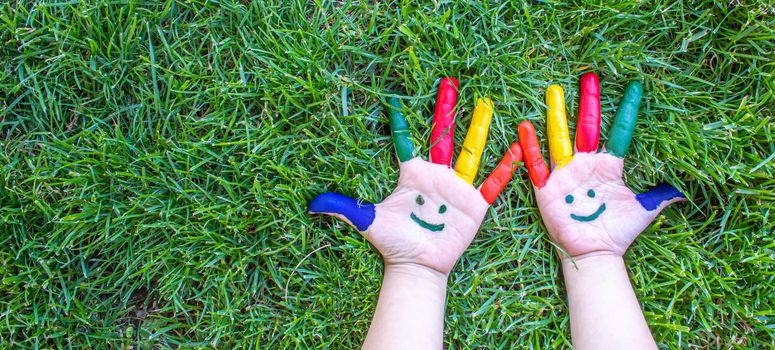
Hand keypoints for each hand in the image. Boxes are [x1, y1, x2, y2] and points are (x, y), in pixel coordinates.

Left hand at [309, 78, 521, 274]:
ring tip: (486, 104)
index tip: (393, 98)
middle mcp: (435, 174)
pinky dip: (504, 167)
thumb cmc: (393, 242)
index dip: (400, 121)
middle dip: (446, 109)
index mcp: (411, 173)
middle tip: (449, 83)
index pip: (405, 140)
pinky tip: (517, 148)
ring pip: (469, 150)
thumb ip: (344, 208)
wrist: (417, 265)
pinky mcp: (474, 202)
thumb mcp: (367, 221)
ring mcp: (456, 186)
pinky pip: (492, 181)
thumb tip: (312, 205)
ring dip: (478, 128)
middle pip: (442, 134)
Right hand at [518, 73, 685, 257]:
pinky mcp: (547, 187)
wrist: (595, 252)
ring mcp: (566, 173)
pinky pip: (536, 164)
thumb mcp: (645, 210)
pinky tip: (524, 127)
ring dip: (557, 115)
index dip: (627, 110)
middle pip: (587, 126)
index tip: (635, 87)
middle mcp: (587, 164)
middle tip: (589, 76)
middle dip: (588, 102)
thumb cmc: (619, 231)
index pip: (620, 132)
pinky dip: (530, 147)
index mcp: (610, 166)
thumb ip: (661, 195)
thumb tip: (686, 191)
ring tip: (554, 90)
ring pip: (560, 137)